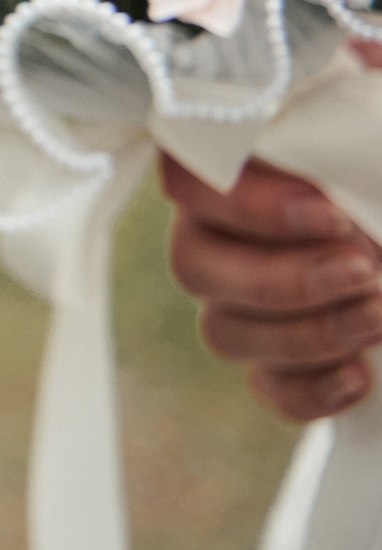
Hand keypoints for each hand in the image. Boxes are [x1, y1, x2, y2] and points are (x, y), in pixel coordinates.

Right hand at [162, 155, 381, 422]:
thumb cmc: (375, 179)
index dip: (246, 207)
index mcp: (230, 168)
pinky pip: (269, 388)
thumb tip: (330, 209)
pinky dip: (312, 390)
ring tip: (379, 317)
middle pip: (193, 266)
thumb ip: (333, 164)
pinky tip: (361, 376)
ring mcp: (238, 301)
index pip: (186, 179)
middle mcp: (215, 233)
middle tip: (363, 271)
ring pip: (224, 333)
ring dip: (308, 334)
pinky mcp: (277, 359)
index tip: (330, 215)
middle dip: (282, 280)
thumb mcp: (362, 159)